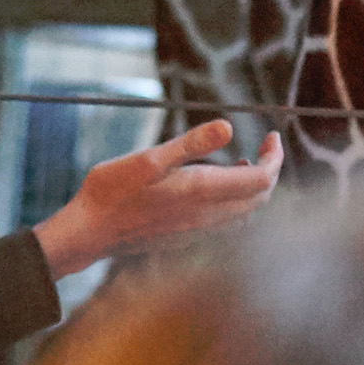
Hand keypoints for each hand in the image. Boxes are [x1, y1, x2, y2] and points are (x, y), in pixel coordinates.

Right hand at [34, 120, 281, 280]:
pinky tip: (215, 187)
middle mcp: (206, 217)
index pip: (262, 181)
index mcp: (202, 192)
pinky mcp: (186, 238)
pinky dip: (235, 202)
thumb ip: (192, 144)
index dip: (275, 158)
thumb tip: (229, 126)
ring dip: (253, 188)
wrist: (88, 232)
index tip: (272, 135)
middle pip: (259, 199)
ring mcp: (197, 231)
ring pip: (245, 213)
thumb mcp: (149, 158)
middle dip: (270, 171)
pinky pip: (227, 223)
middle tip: (266, 145)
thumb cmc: (112, 190)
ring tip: (245, 162)